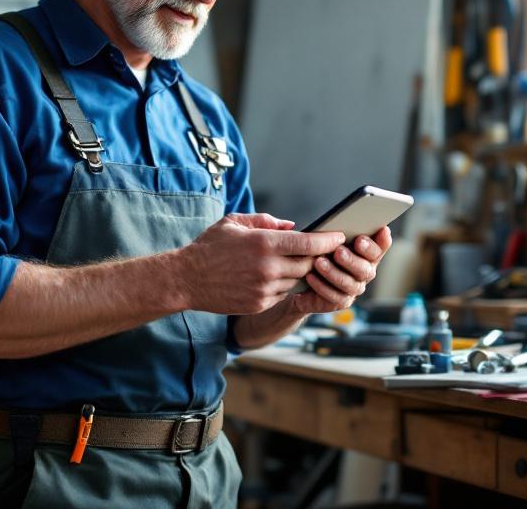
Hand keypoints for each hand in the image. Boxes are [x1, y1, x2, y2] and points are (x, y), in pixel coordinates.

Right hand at [174, 213, 345, 314]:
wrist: (186, 279)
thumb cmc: (210, 246)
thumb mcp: (235, 222)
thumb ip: (266, 221)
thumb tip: (292, 225)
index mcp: (264, 243)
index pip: (308, 242)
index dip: (328, 240)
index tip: (340, 236)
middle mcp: (268, 268)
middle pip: (308, 265)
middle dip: (316, 258)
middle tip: (320, 251)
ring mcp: (264, 289)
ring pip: (296, 281)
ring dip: (298, 273)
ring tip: (290, 263)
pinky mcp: (259, 305)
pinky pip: (281, 294)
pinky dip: (282, 286)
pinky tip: (271, 277)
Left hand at [287, 226, 391, 314]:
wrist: (302, 276)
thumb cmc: (320, 250)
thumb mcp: (327, 237)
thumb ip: (339, 231)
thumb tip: (342, 218)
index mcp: (367, 253)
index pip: (378, 249)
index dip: (373, 246)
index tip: (360, 239)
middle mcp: (365, 271)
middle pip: (366, 269)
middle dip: (352, 260)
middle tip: (338, 252)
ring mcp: (354, 287)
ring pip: (350, 284)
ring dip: (334, 273)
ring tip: (319, 262)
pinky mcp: (341, 301)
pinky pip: (335, 297)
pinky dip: (322, 286)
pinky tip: (310, 276)